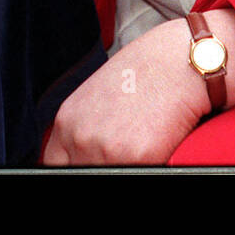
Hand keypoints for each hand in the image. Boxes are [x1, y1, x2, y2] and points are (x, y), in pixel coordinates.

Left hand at [42, 17, 206, 165]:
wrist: (179, 59)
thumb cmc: (145, 72)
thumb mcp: (98, 97)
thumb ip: (85, 128)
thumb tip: (84, 154)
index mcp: (67, 121)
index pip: (55, 163)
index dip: (75, 164)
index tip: (86, 162)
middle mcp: (80, 137)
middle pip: (81, 171)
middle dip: (99, 165)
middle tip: (120, 152)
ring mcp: (106, 150)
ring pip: (106, 173)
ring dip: (124, 167)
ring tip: (141, 146)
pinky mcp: (137, 158)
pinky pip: (138, 174)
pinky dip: (148, 165)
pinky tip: (156, 147)